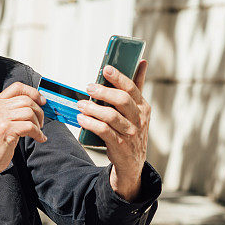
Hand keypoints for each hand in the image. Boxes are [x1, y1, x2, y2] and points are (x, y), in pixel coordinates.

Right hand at [0, 82, 47, 177]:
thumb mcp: (0, 121)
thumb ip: (13, 110)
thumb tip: (36, 104)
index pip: (17, 87)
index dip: (33, 92)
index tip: (42, 101)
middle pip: (27, 100)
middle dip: (39, 111)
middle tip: (40, 123)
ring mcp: (0, 118)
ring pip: (30, 112)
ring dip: (38, 123)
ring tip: (37, 132)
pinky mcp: (6, 129)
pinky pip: (30, 126)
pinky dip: (38, 133)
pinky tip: (39, 138)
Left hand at [76, 61, 149, 200]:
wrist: (132, 162)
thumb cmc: (132, 129)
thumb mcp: (138, 110)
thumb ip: (137, 86)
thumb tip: (142, 62)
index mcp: (144, 107)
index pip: (132, 88)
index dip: (118, 77)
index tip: (106, 69)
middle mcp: (139, 119)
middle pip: (122, 100)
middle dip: (104, 92)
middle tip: (89, 88)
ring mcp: (130, 133)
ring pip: (111, 116)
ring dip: (93, 108)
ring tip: (81, 104)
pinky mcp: (119, 145)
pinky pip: (104, 131)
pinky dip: (91, 123)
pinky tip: (82, 118)